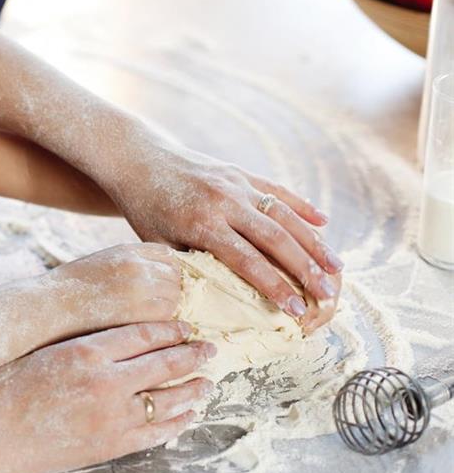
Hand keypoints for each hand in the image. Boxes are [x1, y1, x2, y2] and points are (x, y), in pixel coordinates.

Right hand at [0, 322, 215, 472]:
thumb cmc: (8, 387)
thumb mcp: (49, 351)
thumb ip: (88, 344)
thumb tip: (123, 339)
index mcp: (88, 351)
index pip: (144, 334)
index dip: (171, 330)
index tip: (187, 327)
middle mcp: (106, 381)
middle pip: (164, 363)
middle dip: (192, 355)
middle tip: (211, 349)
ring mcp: (111, 417)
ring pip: (167, 400)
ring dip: (192, 389)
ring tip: (206, 382)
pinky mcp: (109, 445)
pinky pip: (154, 433)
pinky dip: (175, 422)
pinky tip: (186, 415)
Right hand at [39, 243, 181, 329]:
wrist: (51, 309)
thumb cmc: (72, 290)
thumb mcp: (103, 263)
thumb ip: (131, 264)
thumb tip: (160, 277)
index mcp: (128, 250)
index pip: (167, 254)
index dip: (169, 269)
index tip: (165, 283)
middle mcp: (138, 265)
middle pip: (176, 274)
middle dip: (173, 288)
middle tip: (163, 304)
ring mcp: (142, 289)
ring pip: (177, 296)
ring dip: (172, 307)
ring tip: (155, 318)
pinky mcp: (143, 314)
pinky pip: (170, 317)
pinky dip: (166, 323)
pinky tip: (151, 329)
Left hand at [109, 143, 342, 329]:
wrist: (137, 161)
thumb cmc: (144, 211)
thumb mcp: (159, 244)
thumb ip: (192, 268)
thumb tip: (222, 301)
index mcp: (202, 224)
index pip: (248, 261)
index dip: (275, 287)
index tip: (297, 311)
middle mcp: (224, 201)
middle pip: (275, 238)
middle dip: (305, 269)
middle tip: (328, 295)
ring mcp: (235, 183)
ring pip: (284, 214)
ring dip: (313, 241)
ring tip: (336, 267)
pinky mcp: (239, 171)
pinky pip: (277, 190)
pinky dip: (301, 206)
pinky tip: (324, 222)